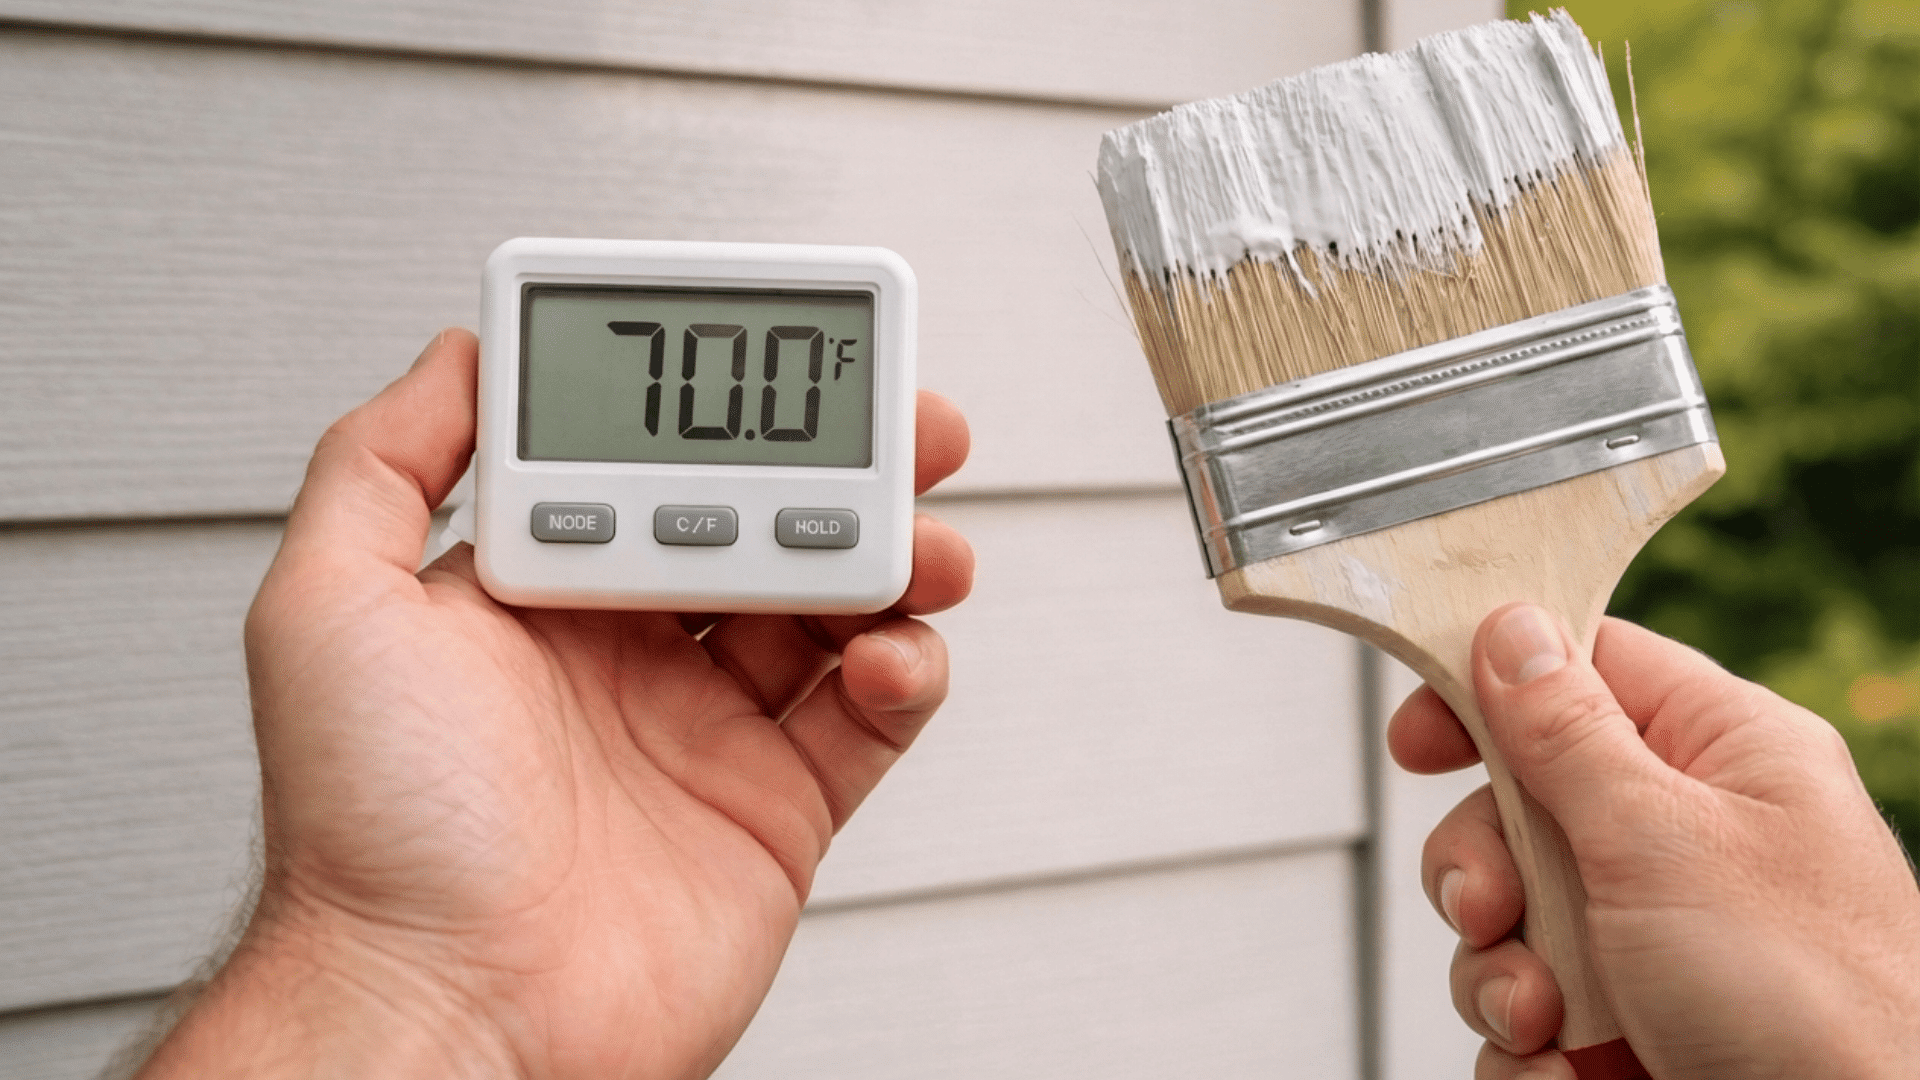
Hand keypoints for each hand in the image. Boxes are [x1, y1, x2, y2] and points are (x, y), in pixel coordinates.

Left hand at [137, 329, 974, 1078]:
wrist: (445, 1013)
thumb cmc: (368, 837)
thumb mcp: (329, 605)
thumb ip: (386, 461)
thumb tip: (459, 355)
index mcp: (544, 599)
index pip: (656, 473)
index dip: (728, 420)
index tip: (781, 373)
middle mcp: (631, 657)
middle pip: (769, 528)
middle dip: (849, 470)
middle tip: (908, 433)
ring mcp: (708, 734)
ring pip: (837, 611)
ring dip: (897, 559)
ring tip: (920, 544)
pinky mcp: (775, 811)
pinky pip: (870, 719)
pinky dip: (907, 671)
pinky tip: (893, 652)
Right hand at [1390, 604, 1919, 1079]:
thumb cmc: (1819, 1005)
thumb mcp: (1664, 840)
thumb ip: (1567, 732)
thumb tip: (1510, 631)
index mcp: (1726, 754)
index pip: (1583, 670)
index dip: (1490, 688)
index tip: (1420, 736)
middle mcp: (1690, 837)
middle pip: (1522, 804)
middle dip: (1484, 869)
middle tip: (1495, 908)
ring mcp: (1658, 935)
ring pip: (1510, 916)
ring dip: (1501, 973)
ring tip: (1547, 1017)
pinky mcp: (1630, 1019)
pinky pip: (1526, 1007)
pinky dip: (1526, 1045)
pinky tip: (1566, 1065)